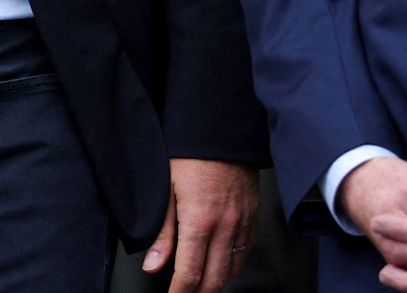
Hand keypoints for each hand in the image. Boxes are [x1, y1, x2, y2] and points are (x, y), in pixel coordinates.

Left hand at [142, 159, 260, 292]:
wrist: (223, 129)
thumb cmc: (191, 153)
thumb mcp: (166, 189)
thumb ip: (161, 232)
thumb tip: (153, 265)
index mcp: (200, 221)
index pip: (190, 273)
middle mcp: (225, 226)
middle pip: (215, 278)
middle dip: (198, 292)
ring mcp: (242, 223)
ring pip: (233, 269)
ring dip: (216, 282)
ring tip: (200, 285)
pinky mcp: (252, 216)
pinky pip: (246, 252)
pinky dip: (234, 265)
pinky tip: (222, 265)